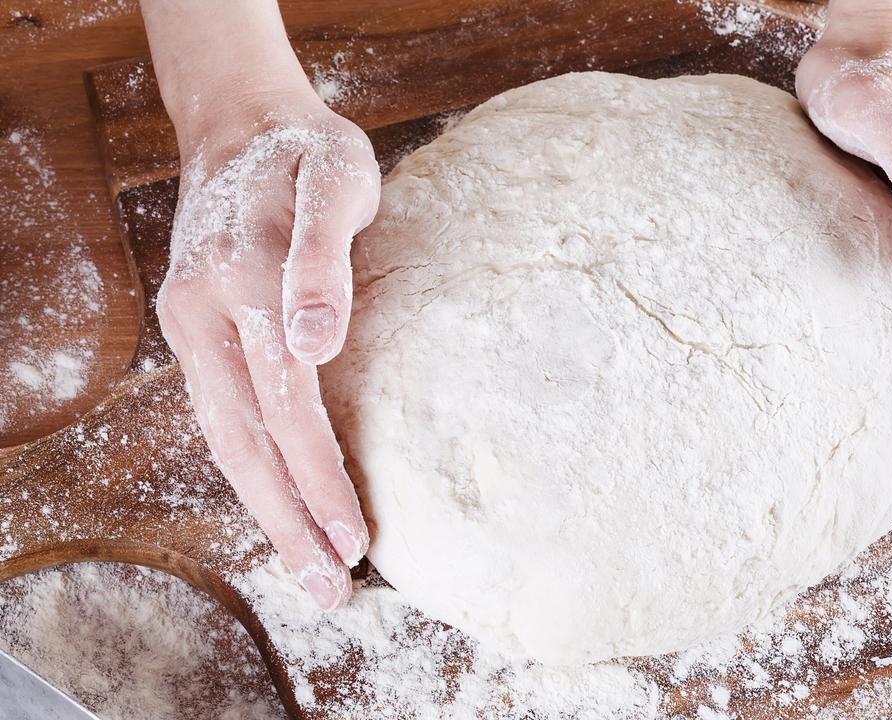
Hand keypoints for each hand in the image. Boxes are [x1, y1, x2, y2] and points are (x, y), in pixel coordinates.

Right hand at [156, 90, 379, 608]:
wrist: (244, 123)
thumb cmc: (309, 150)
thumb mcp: (335, 177)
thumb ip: (323, 259)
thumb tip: (314, 342)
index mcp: (242, 281)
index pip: (285, 404)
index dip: (319, 477)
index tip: (355, 537)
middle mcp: (203, 313)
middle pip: (245, 441)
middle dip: (289, 522)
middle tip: (330, 591)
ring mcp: (192, 325)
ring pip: (227, 439)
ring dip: (268, 511)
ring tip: (310, 573)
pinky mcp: (198, 333)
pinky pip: (224, 416)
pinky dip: (253, 471)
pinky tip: (282, 510)